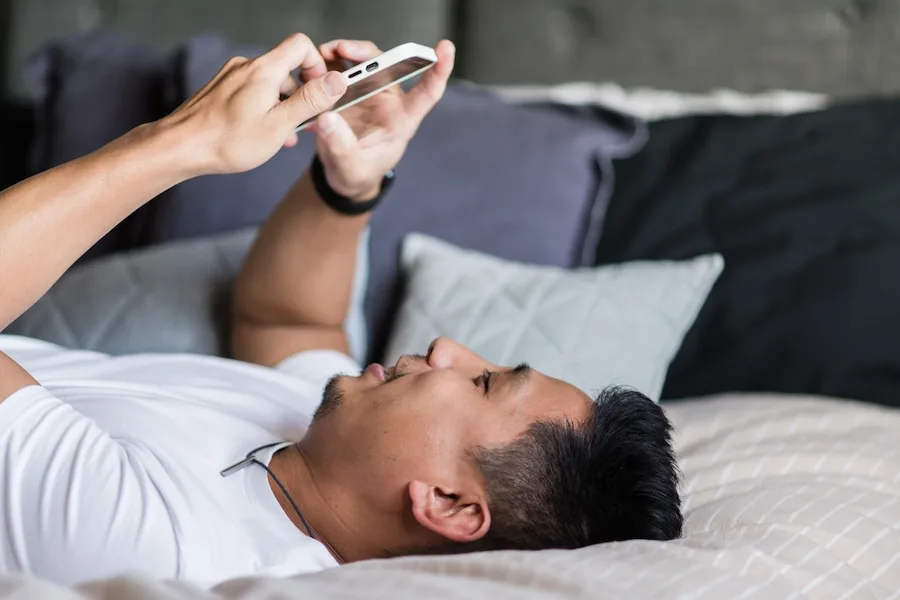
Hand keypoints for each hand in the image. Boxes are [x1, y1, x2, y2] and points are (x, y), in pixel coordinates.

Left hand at [161, 33, 347, 175]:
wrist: (181, 147)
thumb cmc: (227, 141)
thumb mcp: (279, 124)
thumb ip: (310, 100)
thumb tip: (338, 80)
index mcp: (264, 70)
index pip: (300, 45)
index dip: (316, 66)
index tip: (319, 93)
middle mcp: (247, 66)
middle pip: (287, 68)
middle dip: (300, 95)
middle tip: (303, 124)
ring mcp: (232, 76)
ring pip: (270, 83)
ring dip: (282, 105)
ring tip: (281, 135)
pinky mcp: (221, 88)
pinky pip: (252, 91)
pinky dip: (264, 108)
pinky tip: (261, 132)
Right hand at [307, 39, 455, 200]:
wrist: (342, 173)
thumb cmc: (357, 172)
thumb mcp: (350, 168)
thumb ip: (341, 147)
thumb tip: (328, 119)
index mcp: (401, 120)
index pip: (426, 93)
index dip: (439, 70)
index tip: (446, 48)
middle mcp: (388, 101)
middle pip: (386, 66)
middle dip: (365, 53)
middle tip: (342, 48)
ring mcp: (367, 94)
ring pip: (362, 62)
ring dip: (341, 53)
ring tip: (320, 55)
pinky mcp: (348, 91)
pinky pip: (339, 69)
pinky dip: (325, 64)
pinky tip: (310, 67)